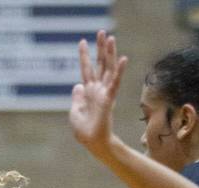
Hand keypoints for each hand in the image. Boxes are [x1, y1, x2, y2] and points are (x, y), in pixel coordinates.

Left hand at [70, 30, 127, 154]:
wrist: (93, 144)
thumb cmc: (84, 131)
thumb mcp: (75, 112)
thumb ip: (76, 98)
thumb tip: (77, 85)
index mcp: (88, 92)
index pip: (86, 69)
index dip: (84, 55)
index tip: (82, 41)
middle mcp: (98, 90)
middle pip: (100, 64)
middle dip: (100, 48)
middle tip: (101, 31)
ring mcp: (104, 93)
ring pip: (108, 69)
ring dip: (110, 53)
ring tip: (111, 38)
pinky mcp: (109, 100)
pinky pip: (115, 83)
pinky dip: (119, 71)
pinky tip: (123, 59)